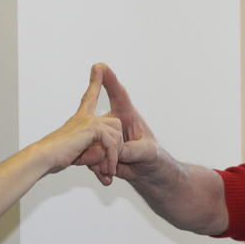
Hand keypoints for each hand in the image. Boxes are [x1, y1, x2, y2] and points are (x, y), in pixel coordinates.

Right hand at [36, 64, 122, 185]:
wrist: (43, 158)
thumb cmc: (55, 158)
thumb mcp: (78, 154)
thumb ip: (91, 152)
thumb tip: (101, 153)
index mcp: (80, 118)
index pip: (90, 97)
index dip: (95, 82)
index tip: (98, 66)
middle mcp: (85, 116)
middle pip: (115, 125)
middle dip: (116, 147)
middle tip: (108, 169)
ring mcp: (89, 119)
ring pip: (116, 135)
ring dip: (114, 156)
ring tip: (106, 173)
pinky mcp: (92, 126)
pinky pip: (112, 143)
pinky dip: (111, 159)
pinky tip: (105, 171)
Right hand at [95, 63, 162, 181]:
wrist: (147, 174)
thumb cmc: (153, 157)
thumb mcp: (148, 153)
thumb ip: (135, 150)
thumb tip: (120, 151)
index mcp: (128, 115)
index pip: (118, 93)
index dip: (109, 78)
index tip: (99, 65)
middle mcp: (113, 122)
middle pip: (99, 123)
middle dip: (103, 144)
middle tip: (113, 163)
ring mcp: (104, 136)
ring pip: (92, 143)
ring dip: (100, 160)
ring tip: (112, 172)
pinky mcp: (99, 151)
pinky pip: (91, 157)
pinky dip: (98, 169)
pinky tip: (107, 178)